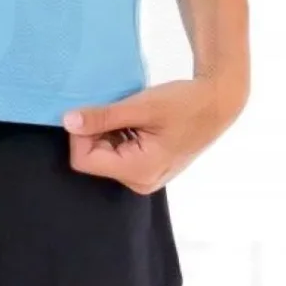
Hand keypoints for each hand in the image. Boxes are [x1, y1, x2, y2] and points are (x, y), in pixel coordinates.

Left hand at [60, 72, 248, 192]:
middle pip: (94, 159)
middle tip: (119, 110)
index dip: (81, 134)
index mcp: (138, 171)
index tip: (96, 111)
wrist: (218, 103)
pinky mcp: (148, 169)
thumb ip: (103, 116)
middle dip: (97, 132)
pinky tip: (138, 122)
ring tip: (133, 115)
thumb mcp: (141, 106)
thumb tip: (67, 121)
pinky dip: (120, 135)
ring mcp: (144, 178)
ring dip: (109, 132)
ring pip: (105, 155)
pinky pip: (119, 154)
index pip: (84, 160)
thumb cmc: (185, 103)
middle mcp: (139, 182)